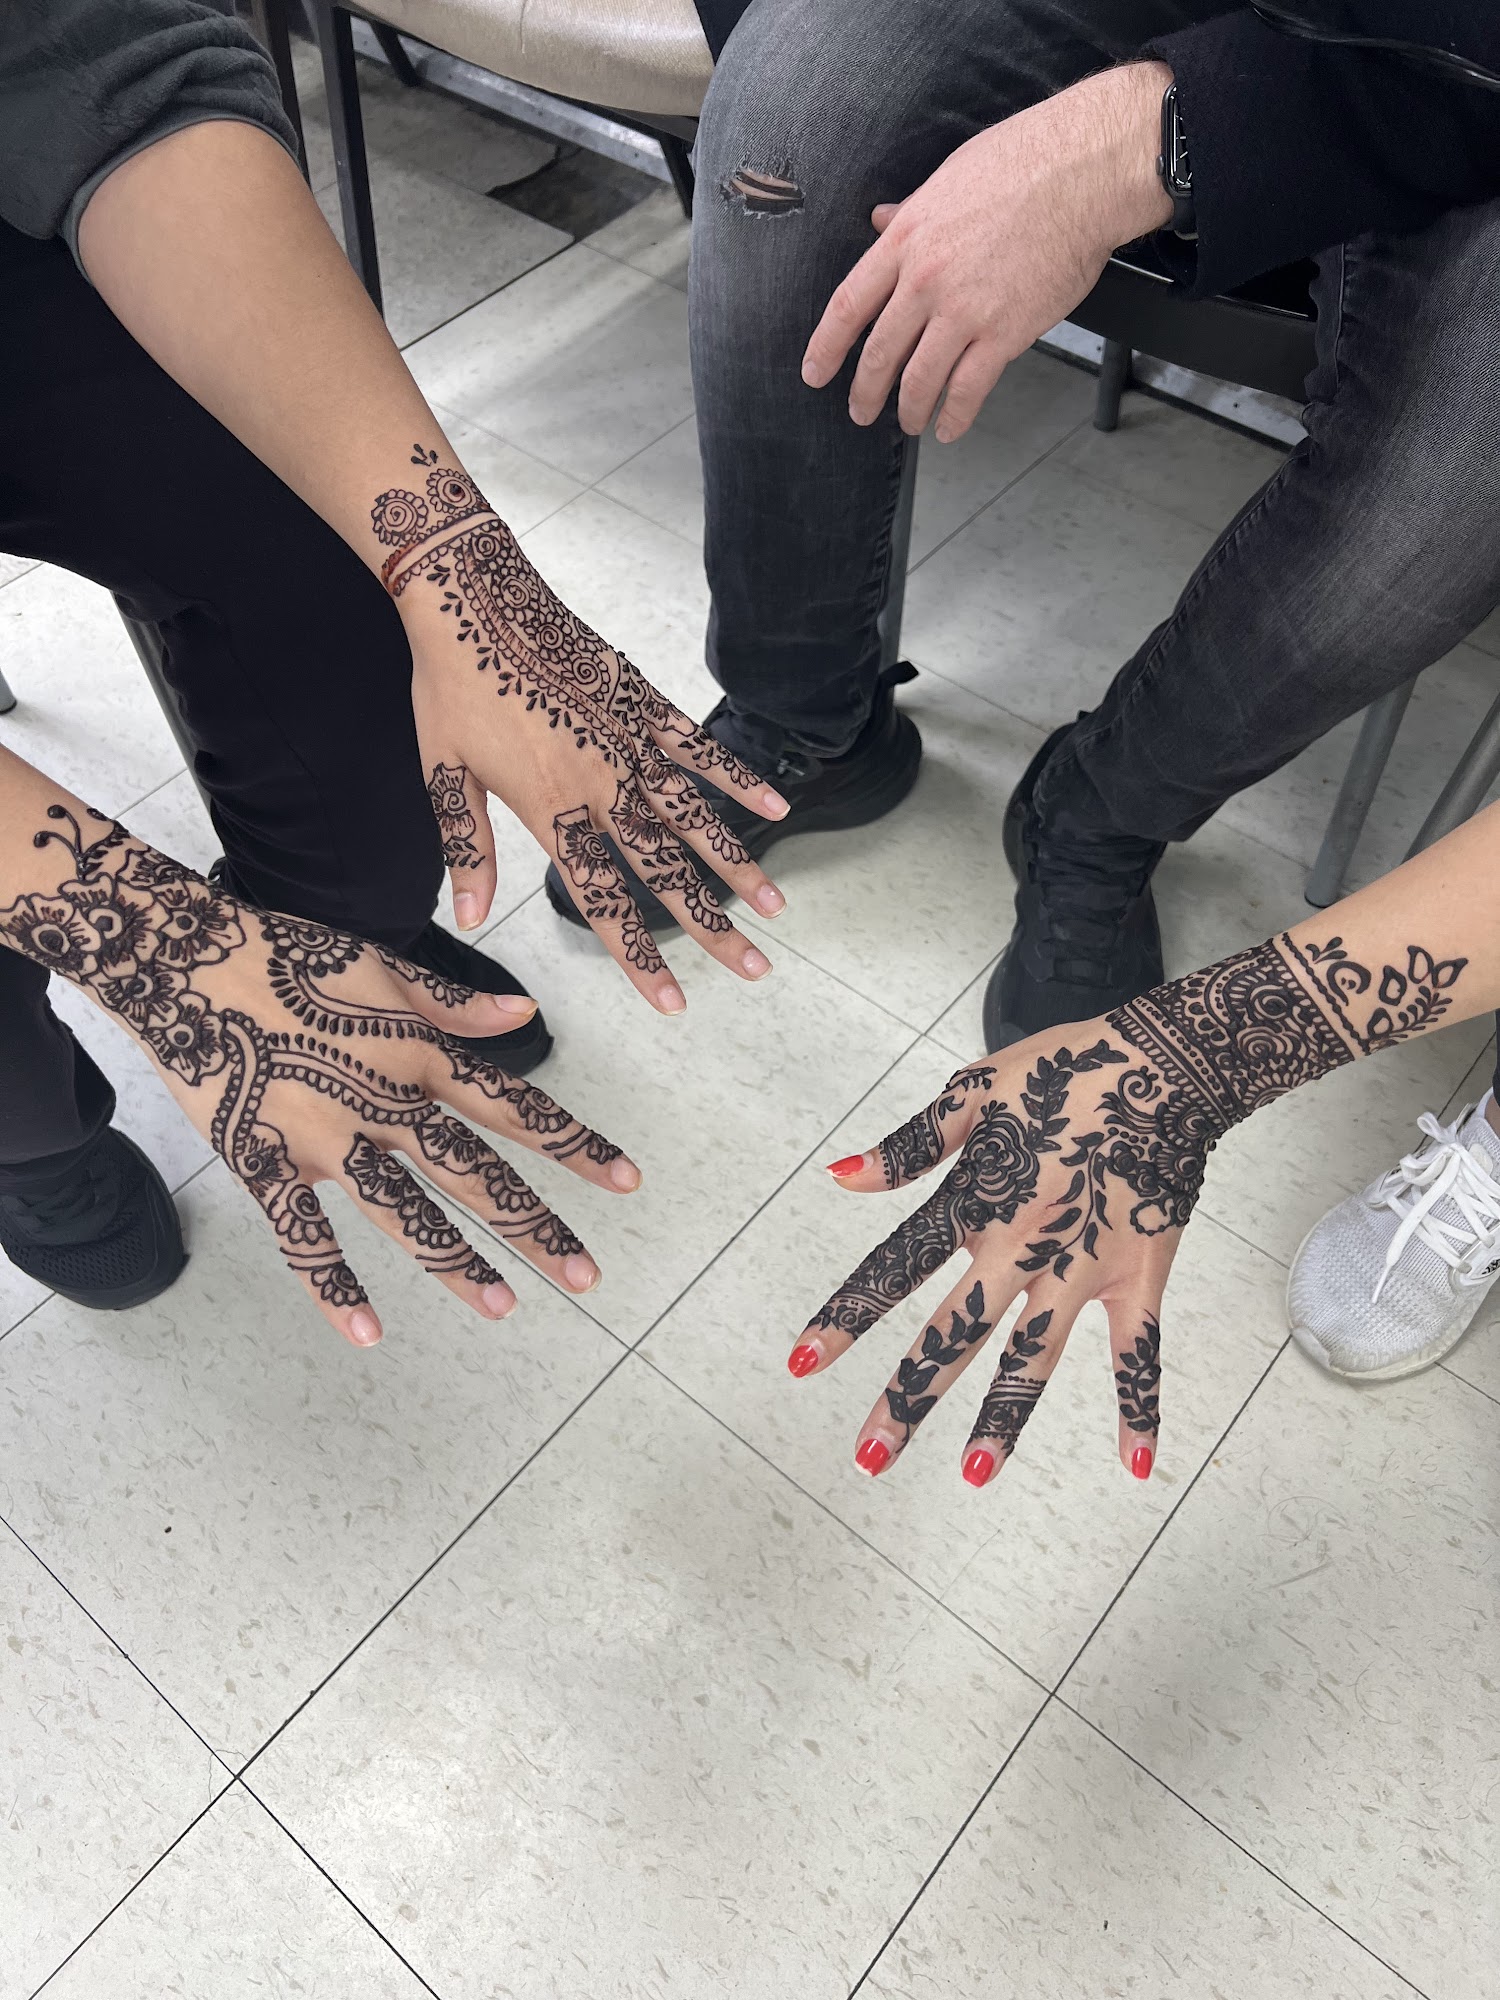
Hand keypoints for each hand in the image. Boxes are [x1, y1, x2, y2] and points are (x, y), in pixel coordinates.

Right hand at [0, 805, 637, 1345]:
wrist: (186, 958)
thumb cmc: (288, 955)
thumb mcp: (384, 967)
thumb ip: (456, 1004)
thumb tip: (526, 1015)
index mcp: (419, 1055)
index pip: (514, 1107)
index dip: (573, 1145)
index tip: (627, 1179)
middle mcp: (384, 1101)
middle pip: (474, 1172)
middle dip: (534, 1223)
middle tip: (587, 1273)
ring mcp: (325, 1137)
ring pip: (404, 1209)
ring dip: (456, 1261)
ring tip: (505, 1306)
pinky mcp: (264, 1162)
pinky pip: (304, 1235)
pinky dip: (334, 1286)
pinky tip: (368, 1335)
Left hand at [376, 450, 789, 1014]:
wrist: (471, 596)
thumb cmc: (449, 686)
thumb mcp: (442, 773)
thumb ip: (466, 849)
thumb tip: (468, 920)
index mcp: (548, 808)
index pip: (602, 901)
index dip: (639, 958)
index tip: (673, 1004)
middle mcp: (600, 782)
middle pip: (665, 870)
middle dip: (711, 926)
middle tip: (752, 969)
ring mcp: (629, 740)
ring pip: (694, 818)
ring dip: (737, 865)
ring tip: (775, 906)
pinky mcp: (643, 701)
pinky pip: (700, 748)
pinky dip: (737, 779)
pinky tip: (775, 809)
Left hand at [787, 1030, 1193, 1485]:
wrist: (1169, 1064)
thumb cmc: (1065, 1071)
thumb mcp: (973, 1091)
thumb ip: (909, 1145)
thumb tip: (841, 1176)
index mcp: (975, 1203)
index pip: (893, 1269)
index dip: (844, 1316)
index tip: (800, 1362)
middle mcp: (1021, 1248)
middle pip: (954, 1334)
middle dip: (908, 1397)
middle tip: (868, 1459)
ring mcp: (1082, 1270)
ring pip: (1035, 1359)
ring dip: (1004, 1420)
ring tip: (974, 1476)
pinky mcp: (1138, 1278)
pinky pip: (1139, 1355)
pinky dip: (1141, 1408)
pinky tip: (1136, 1466)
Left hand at [801, 62, 1173, 441]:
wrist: (1081, 174)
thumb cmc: (1023, 163)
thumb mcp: (947, 177)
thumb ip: (910, 210)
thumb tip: (881, 220)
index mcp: (906, 240)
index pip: (848, 306)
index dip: (826, 348)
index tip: (815, 374)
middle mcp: (925, 281)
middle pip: (879, 352)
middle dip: (864, 392)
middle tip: (860, 412)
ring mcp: (963, 311)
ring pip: (919, 379)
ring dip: (909, 410)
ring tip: (908, 423)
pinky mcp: (1003, 334)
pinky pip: (968, 389)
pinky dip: (954, 416)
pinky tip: (949, 428)